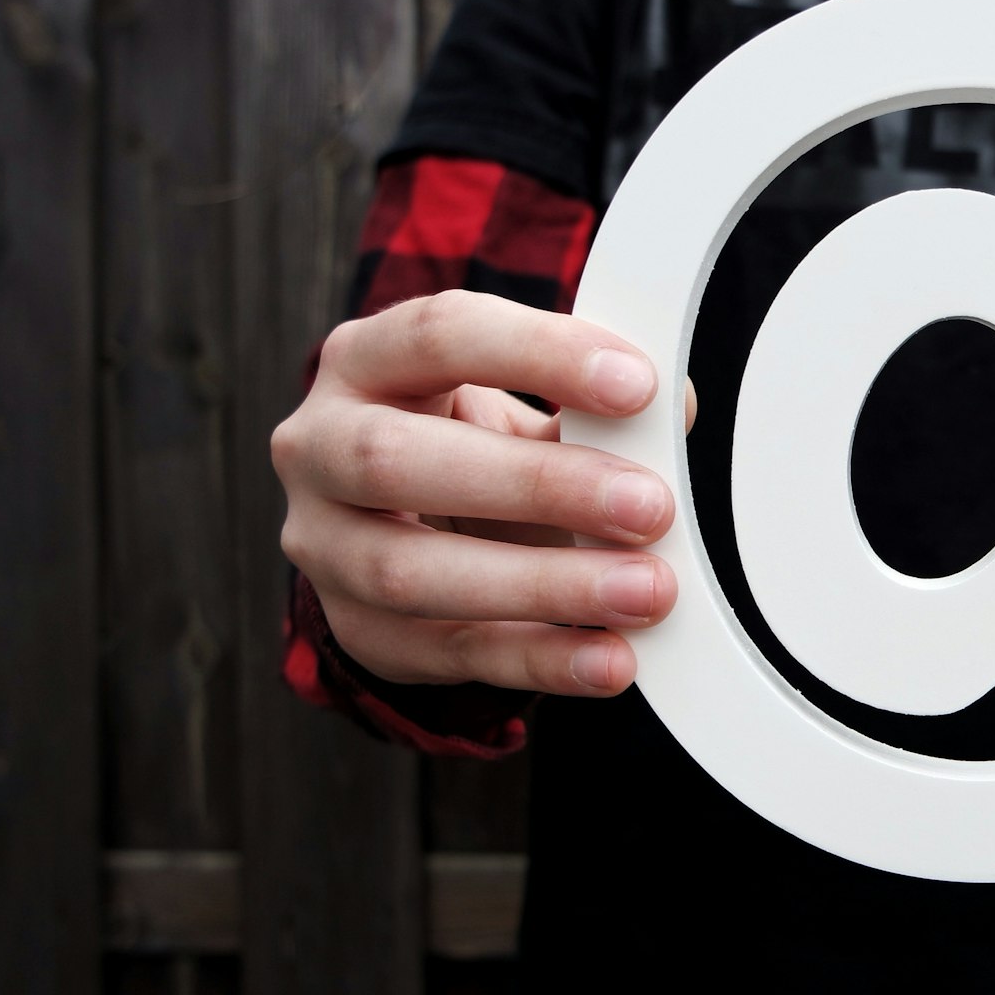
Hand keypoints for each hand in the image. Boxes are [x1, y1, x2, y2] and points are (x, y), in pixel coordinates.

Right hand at [272, 289, 683, 696]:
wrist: (402, 529)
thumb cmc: (472, 448)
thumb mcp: (522, 411)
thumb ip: (591, 407)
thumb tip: (674, 412)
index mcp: (366, 360)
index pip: (440, 335)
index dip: (540, 355)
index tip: (638, 387)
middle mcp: (320, 447)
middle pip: (399, 459)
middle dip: (538, 485)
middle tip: (650, 507)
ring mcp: (324, 547)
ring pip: (411, 571)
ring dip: (543, 586)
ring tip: (645, 592)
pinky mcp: (357, 631)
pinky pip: (447, 652)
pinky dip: (539, 659)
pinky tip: (610, 659)